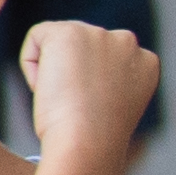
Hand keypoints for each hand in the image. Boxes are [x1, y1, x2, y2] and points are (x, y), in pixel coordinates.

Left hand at [16, 20, 164, 169]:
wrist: (88, 142)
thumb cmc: (94, 138)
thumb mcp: (110, 104)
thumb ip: (105, 81)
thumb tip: (78, 76)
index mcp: (145, 62)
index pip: (102, 59)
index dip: (88, 86)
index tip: (92, 108)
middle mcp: (128, 43)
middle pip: (80, 47)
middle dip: (71, 74)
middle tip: (77, 105)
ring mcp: (100, 34)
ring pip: (57, 43)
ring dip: (53, 71)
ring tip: (65, 97)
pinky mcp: (70, 32)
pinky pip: (36, 36)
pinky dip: (30, 64)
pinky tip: (47, 86)